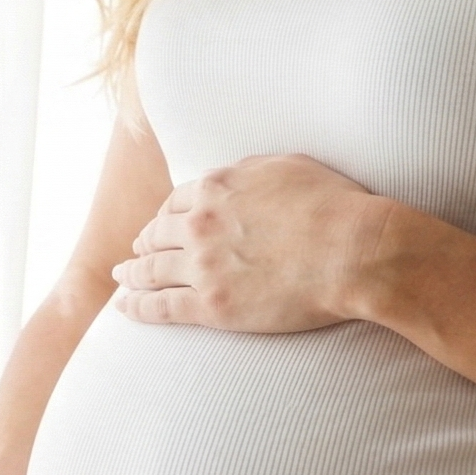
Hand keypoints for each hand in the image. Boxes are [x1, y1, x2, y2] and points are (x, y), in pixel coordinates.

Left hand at [110, 152, 388, 333]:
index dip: (164, 216)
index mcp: (216, 188)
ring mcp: (202, 266)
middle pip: (157, 235)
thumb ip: (249, 172)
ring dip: (131, 274)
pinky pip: (161, 307)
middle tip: (134, 253)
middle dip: (143, 244)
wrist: (353, 250)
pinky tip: (126, 308)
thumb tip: (233, 177)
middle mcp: (200, 224)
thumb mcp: (286, 166)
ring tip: (122, 279)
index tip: (160, 226)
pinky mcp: (212, 305)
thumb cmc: (334, 205)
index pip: (176, 202)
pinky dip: (137, 307)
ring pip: (151, 271)